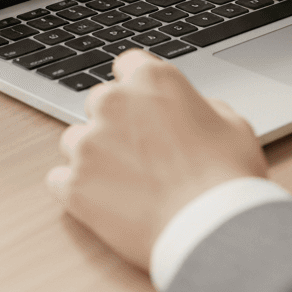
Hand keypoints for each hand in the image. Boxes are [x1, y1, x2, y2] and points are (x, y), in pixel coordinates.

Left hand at [45, 50, 267, 271]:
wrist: (211, 228)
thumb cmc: (228, 175)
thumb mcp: (232, 123)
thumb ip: (199, 107)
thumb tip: (190, 111)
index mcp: (153, 80)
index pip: (128, 64)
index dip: (137, 85)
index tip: (141, 101)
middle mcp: (114, 103)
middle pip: (100, 100)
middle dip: (116, 120)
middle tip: (141, 149)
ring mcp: (89, 144)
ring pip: (75, 139)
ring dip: (94, 153)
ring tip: (125, 180)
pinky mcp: (74, 185)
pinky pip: (59, 178)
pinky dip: (77, 187)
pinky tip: (104, 199)